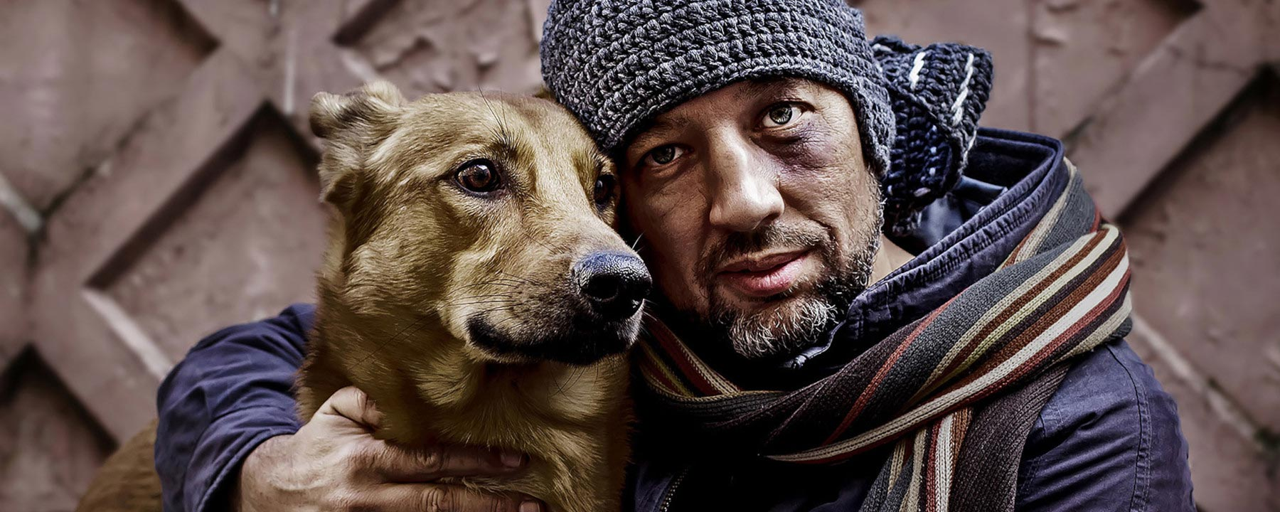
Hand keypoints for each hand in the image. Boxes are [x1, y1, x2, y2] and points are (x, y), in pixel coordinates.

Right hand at [233, 386, 540, 511]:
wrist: (266, 492)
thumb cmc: (315, 447)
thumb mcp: (338, 413)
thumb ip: (377, 402)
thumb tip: (418, 392)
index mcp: (366, 459)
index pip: (432, 461)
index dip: (477, 463)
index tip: (517, 462)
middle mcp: (368, 498)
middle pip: (439, 504)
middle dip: (490, 506)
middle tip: (532, 507)